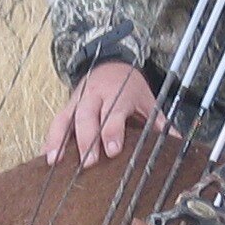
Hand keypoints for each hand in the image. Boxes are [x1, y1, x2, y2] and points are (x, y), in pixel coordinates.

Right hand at [43, 62, 158, 167]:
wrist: (110, 62)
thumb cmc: (129, 86)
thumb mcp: (148, 100)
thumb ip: (160, 123)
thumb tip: (178, 143)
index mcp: (118, 94)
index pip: (114, 113)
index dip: (112, 131)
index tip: (112, 151)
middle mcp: (96, 96)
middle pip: (87, 117)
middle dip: (86, 140)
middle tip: (88, 163)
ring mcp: (79, 100)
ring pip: (66, 118)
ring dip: (59, 140)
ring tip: (55, 161)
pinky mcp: (68, 106)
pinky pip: (57, 122)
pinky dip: (50, 139)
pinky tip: (46, 156)